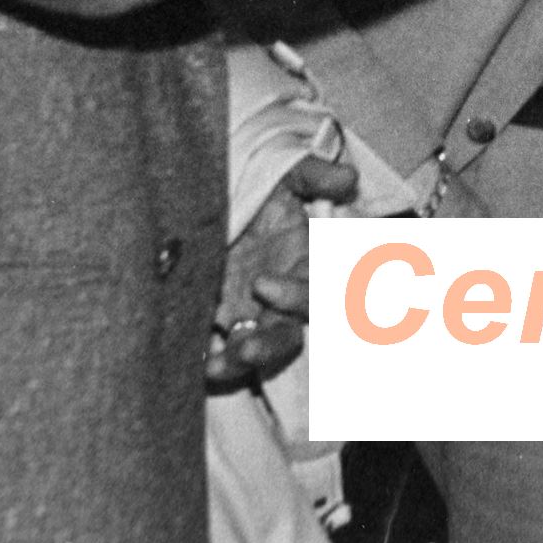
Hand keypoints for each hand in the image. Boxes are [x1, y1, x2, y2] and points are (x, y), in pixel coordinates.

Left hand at [205, 143, 357, 391]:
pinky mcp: (221, 320)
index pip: (312, 290)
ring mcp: (251, 312)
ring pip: (256, 349)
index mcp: (304, 262)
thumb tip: (349, 177)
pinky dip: (213, 362)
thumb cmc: (258, 183)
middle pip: (288, 332)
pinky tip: (194, 365)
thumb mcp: (283, 173)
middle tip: (247, 348)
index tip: (262, 284)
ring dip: (240, 362)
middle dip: (271, 344)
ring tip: (214, 368)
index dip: (295, 294)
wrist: (213, 195)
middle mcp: (282, 295)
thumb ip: (314, 175)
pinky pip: (222, 351)